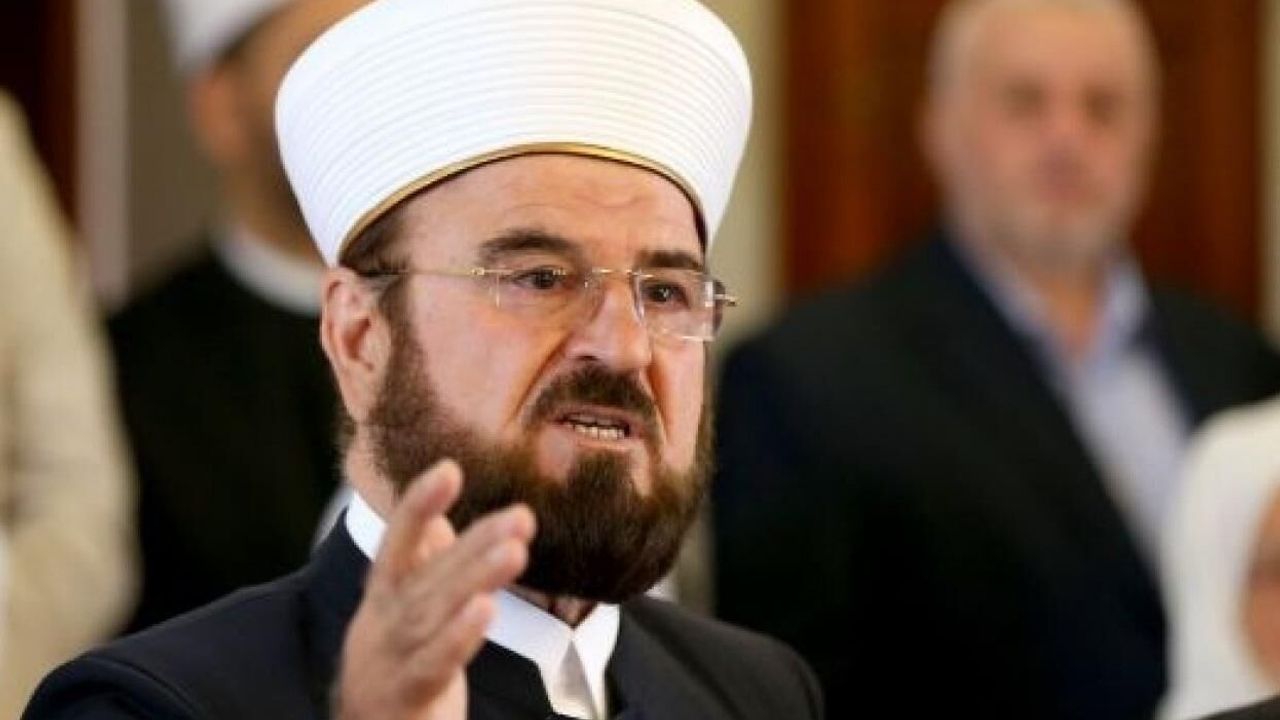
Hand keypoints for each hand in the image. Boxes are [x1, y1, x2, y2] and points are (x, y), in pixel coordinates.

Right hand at [336, 460, 535, 719]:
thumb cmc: (397, 659)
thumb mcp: (407, 605)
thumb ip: (427, 562)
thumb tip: (441, 513)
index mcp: (386, 591)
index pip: (400, 540)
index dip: (419, 504)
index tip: (449, 468)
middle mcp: (384, 618)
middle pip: (433, 575)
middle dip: (477, 543)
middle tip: (522, 516)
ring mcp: (392, 655)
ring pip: (436, 612)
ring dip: (476, 578)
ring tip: (515, 551)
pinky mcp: (408, 692)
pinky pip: (435, 662)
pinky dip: (459, 636)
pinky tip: (486, 610)